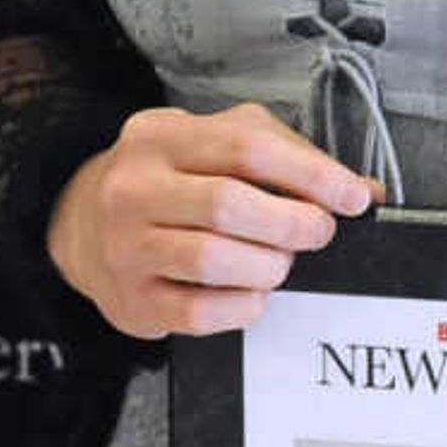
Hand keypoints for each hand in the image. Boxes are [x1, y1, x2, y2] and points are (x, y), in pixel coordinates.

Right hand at [45, 101, 374, 338]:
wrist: (84, 226)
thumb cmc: (171, 182)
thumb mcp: (216, 144)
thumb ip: (287, 157)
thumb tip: (362, 191)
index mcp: (161, 135)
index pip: (247, 146)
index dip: (311, 174)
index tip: (352, 197)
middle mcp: (133, 186)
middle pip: (229, 204)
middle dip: (292, 223)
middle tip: (318, 232)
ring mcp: (125, 245)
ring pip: (213, 259)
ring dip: (268, 265)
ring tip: (281, 262)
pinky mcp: (130, 299)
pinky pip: (199, 311)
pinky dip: (243, 305)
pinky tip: (254, 294)